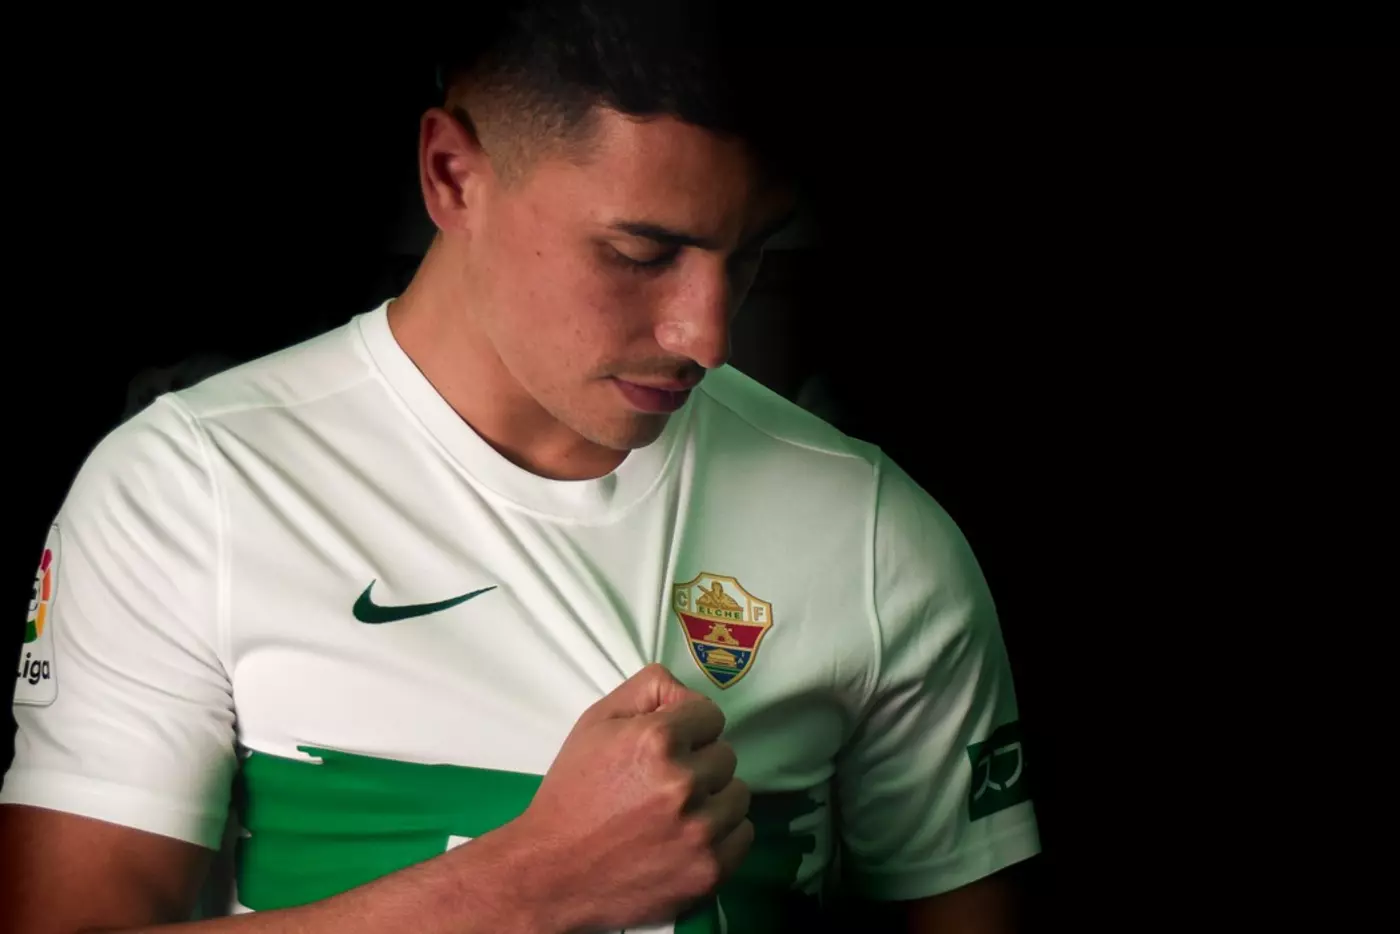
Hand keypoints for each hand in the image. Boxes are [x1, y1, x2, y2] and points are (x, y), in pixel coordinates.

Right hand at [514, 663, 752, 931]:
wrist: (552, 873)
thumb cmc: (573, 795)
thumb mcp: (596, 723)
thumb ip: (647, 690)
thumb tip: (685, 691)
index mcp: (657, 740)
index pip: (711, 716)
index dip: (688, 728)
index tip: (670, 745)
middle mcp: (684, 783)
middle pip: (726, 756)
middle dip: (699, 763)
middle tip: (663, 783)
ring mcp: (700, 831)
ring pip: (738, 795)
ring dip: (713, 799)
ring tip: (675, 812)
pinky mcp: (709, 871)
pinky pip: (743, 836)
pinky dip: (722, 835)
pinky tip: (688, 836)